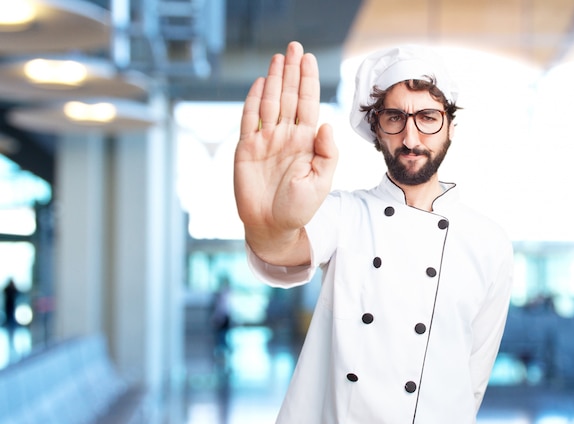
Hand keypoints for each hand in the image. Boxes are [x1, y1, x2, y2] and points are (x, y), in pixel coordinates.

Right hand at [234, 41, 337, 264]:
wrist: (272, 226)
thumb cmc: (299, 208)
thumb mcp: (320, 182)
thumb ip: (327, 154)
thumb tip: (327, 124)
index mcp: (305, 142)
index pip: (308, 104)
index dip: (308, 81)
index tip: (308, 59)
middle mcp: (286, 136)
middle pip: (289, 97)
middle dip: (292, 72)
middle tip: (293, 47)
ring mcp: (265, 141)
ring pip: (270, 103)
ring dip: (274, 80)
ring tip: (278, 57)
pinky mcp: (246, 149)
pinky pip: (249, 120)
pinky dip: (253, 101)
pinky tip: (260, 83)